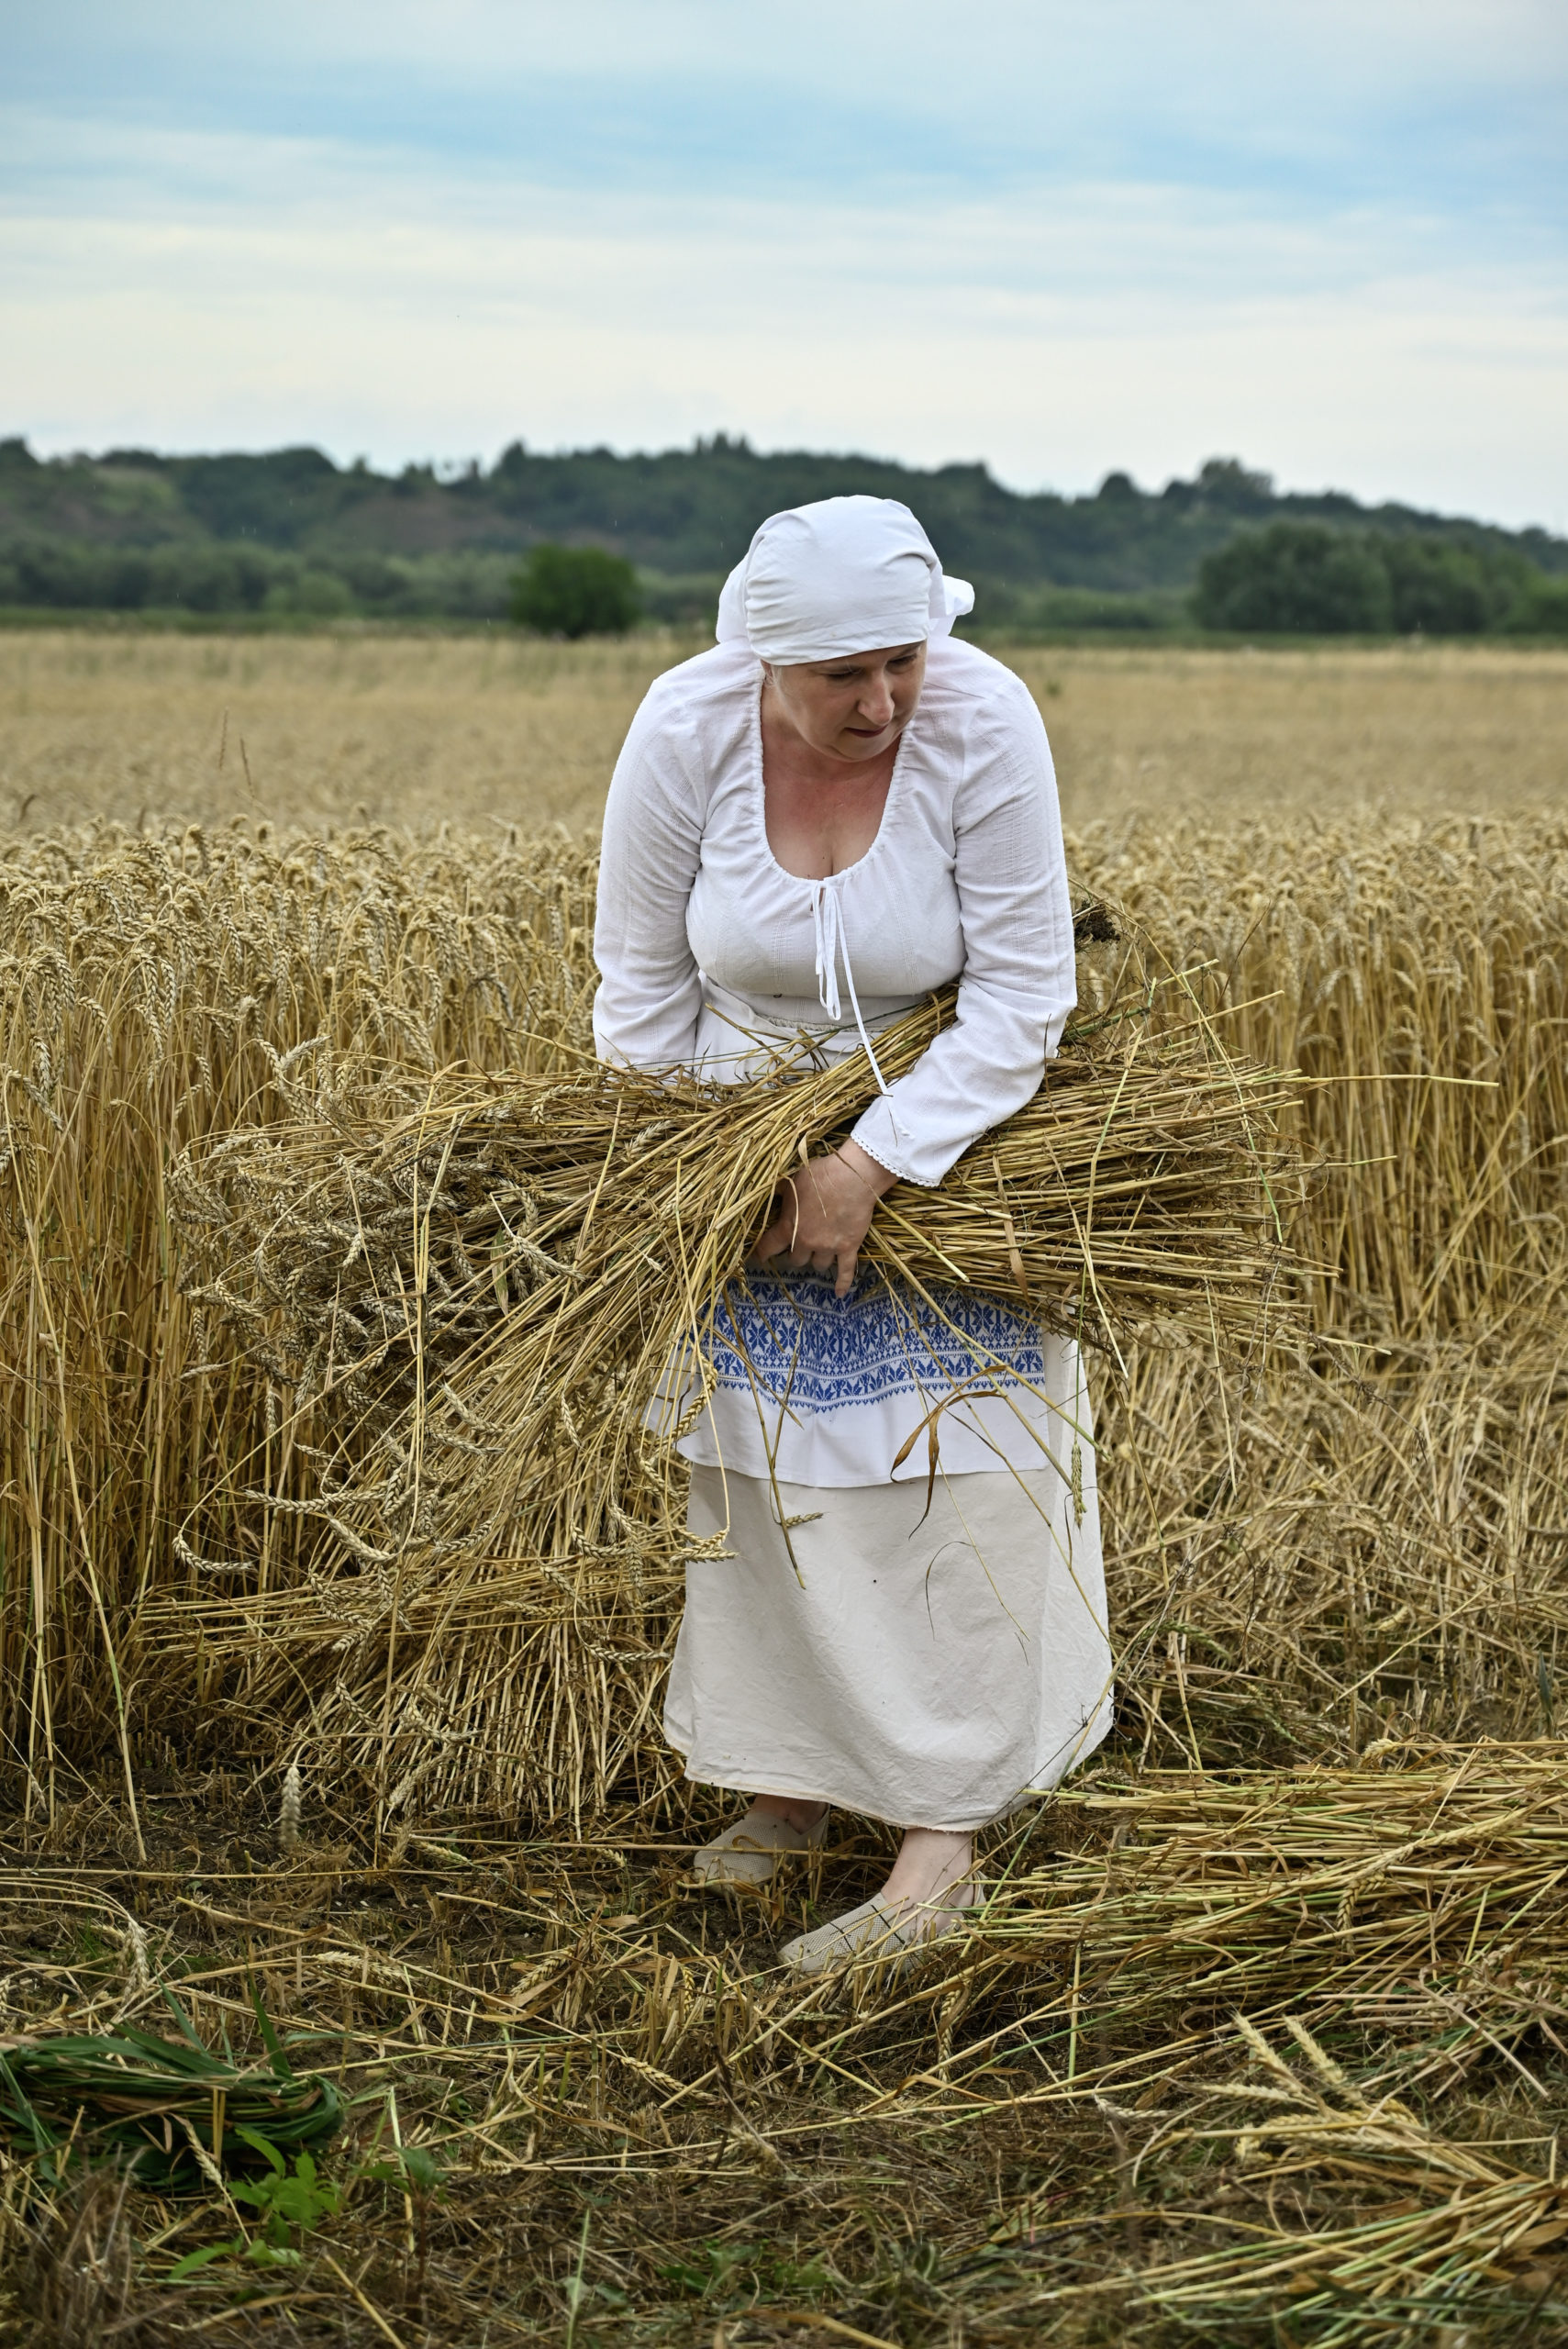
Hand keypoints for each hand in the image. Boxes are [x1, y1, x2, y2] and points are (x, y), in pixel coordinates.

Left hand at [752, 1140, 897, 1297]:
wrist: (852, 1177)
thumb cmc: (819, 1175)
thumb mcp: (791, 1181)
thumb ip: (779, 1193)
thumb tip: (767, 1193)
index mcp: (788, 1227)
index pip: (769, 1247)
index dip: (762, 1253)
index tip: (758, 1258)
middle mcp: (806, 1242)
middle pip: (796, 1260)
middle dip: (795, 1254)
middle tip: (798, 1248)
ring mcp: (828, 1247)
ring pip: (818, 1265)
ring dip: (816, 1260)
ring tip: (819, 1253)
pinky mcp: (849, 1247)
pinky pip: (846, 1270)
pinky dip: (843, 1283)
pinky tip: (838, 1294)